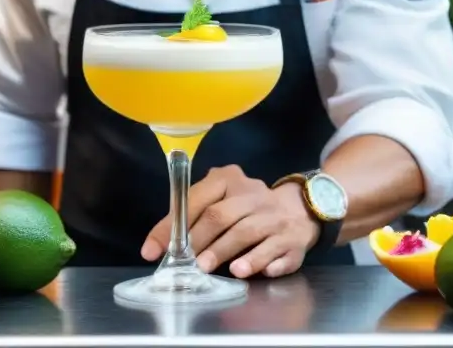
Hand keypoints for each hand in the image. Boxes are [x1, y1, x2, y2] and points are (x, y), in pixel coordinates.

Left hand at [142, 165, 320, 278]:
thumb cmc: (247, 207)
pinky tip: (242, 271)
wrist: (299, 208)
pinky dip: (258, 261)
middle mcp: (254, 196)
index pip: (198, 199)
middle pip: (222, 215)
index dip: (173, 225)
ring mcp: (275, 218)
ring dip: (224, 251)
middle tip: (184, 261)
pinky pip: (275, 251)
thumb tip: (162, 241)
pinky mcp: (293, 240)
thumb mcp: (222, 198)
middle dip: (199, 239)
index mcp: (230, 180)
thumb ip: (195, 212)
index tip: (153, 249)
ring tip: (205, 267)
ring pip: (247, 232)